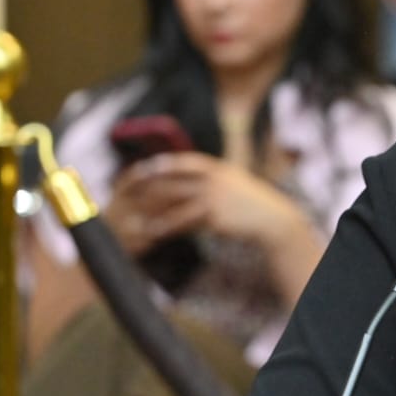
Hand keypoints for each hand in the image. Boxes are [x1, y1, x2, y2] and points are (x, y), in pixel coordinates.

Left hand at [105, 152, 307, 253]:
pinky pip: (182, 221)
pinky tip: (154, 233)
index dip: (156, 166)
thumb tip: (186, 172)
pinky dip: (165, 227)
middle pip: (170, 181)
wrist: (269, 218)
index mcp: (213, 167)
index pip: (178, 163)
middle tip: (126, 197)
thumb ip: (209, 174)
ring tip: (133, 219)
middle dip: (146, 189)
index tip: (138, 171)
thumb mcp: (231, 179)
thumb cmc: (248, 200)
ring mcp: (211, 197)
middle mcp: (210, 179)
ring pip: (172, 202)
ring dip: (151, 211)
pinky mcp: (212, 216)